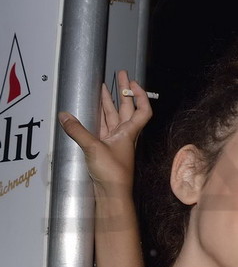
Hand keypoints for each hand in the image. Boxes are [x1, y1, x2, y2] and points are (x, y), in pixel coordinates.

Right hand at [58, 70, 151, 196]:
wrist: (112, 193)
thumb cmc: (112, 173)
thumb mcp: (93, 148)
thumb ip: (78, 131)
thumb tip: (64, 116)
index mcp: (129, 132)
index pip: (143, 110)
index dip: (141, 95)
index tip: (134, 82)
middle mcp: (124, 134)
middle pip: (127, 108)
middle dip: (124, 90)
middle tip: (120, 73)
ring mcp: (115, 141)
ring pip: (114, 116)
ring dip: (110, 101)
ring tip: (104, 86)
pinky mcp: (105, 148)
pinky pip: (103, 126)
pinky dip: (99, 116)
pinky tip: (91, 109)